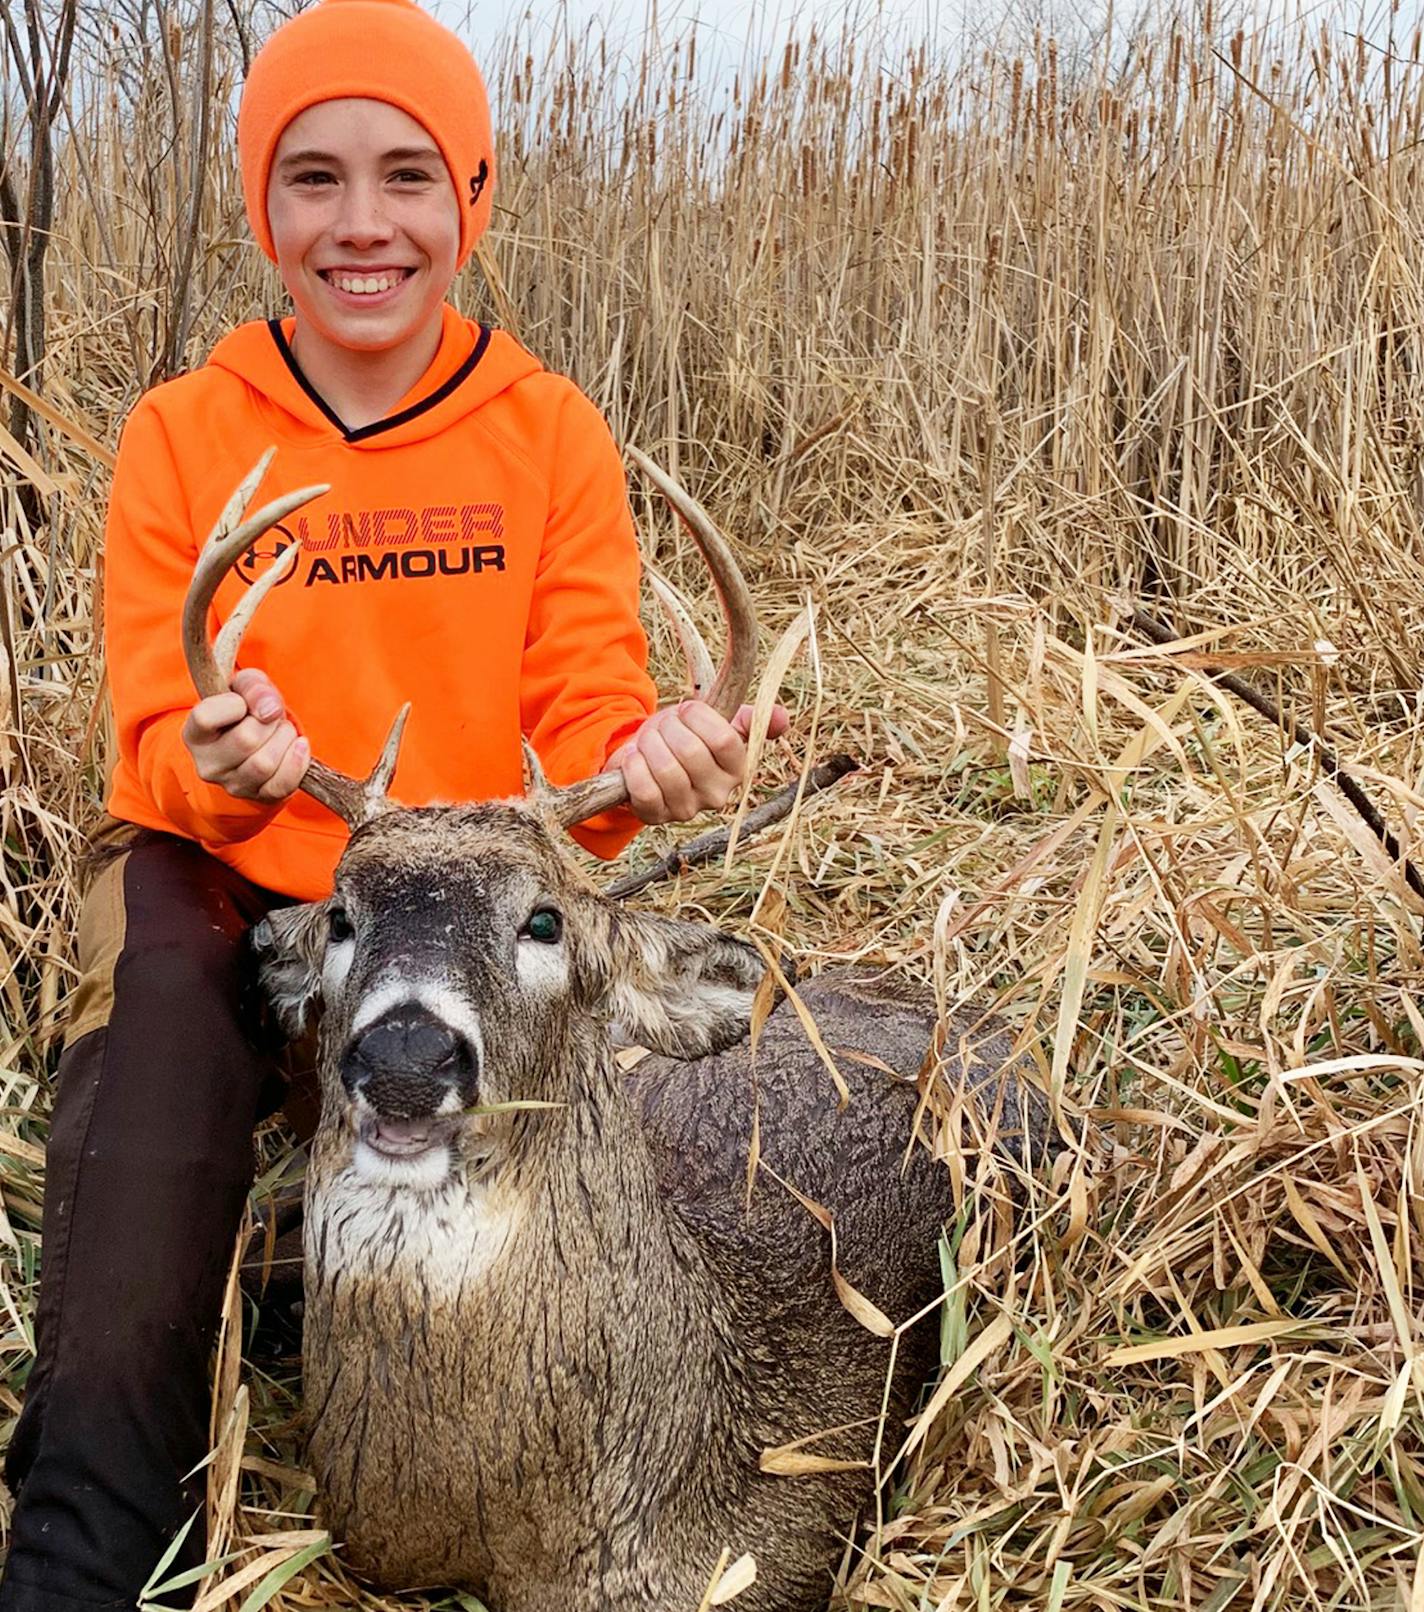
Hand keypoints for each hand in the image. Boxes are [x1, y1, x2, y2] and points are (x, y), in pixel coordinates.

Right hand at [181, 667, 309, 804]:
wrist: (261, 740)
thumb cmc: (248, 709)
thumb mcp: (245, 686)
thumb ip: (253, 686)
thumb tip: (269, 710)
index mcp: (194, 735)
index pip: (205, 717)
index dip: (233, 704)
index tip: (242, 702)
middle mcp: (208, 764)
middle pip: (245, 740)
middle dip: (270, 720)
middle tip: (272, 716)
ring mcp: (233, 785)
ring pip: (265, 763)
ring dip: (284, 738)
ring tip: (282, 730)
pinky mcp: (260, 797)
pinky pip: (283, 783)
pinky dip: (297, 760)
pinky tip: (298, 745)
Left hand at [609, 701, 790, 824]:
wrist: (648, 756)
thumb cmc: (686, 735)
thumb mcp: (718, 721)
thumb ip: (749, 718)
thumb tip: (782, 719)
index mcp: (737, 769)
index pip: (724, 740)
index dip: (698, 718)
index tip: (686, 710)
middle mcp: (717, 795)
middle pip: (690, 752)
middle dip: (668, 728)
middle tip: (663, 725)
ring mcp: (686, 810)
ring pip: (665, 769)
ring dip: (649, 744)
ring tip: (649, 740)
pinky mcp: (655, 817)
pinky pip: (644, 790)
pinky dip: (634, 766)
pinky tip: (636, 758)